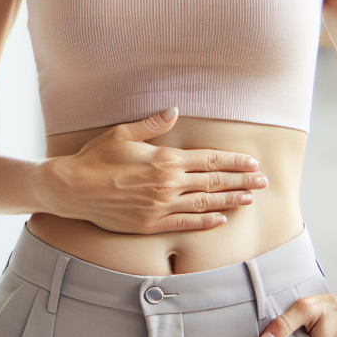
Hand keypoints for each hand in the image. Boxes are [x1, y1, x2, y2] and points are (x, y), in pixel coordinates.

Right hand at [37, 107, 267, 233]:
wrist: (73, 189)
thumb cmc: (96, 158)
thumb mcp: (123, 133)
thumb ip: (152, 124)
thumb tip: (175, 111)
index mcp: (164, 159)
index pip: (209, 159)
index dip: (233, 161)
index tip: (252, 163)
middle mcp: (168, 184)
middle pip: (213, 181)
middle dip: (241, 181)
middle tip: (262, 182)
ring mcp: (161, 207)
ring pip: (205, 203)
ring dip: (230, 201)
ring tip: (249, 200)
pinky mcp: (151, 224)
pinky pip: (186, 224)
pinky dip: (206, 221)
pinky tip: (221, 219)